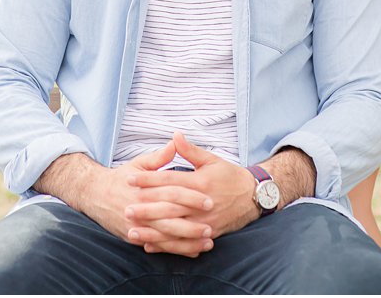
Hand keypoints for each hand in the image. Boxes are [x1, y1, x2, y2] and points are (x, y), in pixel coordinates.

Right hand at [83, 138, 217, 258]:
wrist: (94, 194)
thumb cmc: (121, 178)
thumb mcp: (139, 164)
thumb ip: (159, 157)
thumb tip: (176, 142)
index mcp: (144, 189)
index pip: (171, 193)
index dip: (191, 197)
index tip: (209, 199)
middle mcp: (140, 208)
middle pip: (170, 217)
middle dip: (192, 224)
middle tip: (212, 226)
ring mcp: (137, 224)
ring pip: (166, 236)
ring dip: (188, 241)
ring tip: (208, 242)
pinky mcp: (134, 237)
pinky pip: (159, 246)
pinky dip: (177, 250)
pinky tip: (193, 251)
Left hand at [126, 132, 259, 243]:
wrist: (254, 197)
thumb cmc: (230, 176)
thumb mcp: (211, 159)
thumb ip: (190, 150)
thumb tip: (174, 135)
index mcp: (200, 182)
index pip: (169, 180)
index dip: (148, 180)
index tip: (129, 179)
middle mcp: (202, 203)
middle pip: (169, 206)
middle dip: (146, 209)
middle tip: (126, 209)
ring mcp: (205, 221)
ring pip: (175, 228)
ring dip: (153, 231)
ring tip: (132, 232)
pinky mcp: (208, 234)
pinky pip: (185, 243)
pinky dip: (167, 246)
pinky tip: (150, 246)